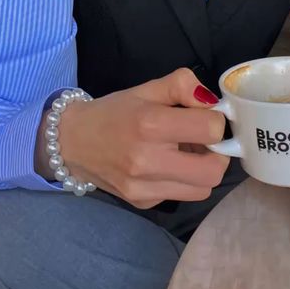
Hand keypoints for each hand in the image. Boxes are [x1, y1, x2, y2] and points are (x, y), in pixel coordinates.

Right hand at [36, 68, 228, 209]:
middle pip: (214, 171)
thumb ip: (182, 85)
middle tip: (205, 141)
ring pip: (203, 189)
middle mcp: (148, 161)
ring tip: (187, 153)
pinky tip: (168, 165)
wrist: (71, 142)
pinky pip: (181, 195)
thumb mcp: (147, 88)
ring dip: (203, 170)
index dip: (216, 120)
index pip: (211, 129)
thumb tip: (212, 100)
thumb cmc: (114, 111)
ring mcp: (144, 188)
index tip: (206, 116)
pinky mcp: (142, 203)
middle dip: (218, 154)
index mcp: (151, 124)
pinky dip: (184, 181)